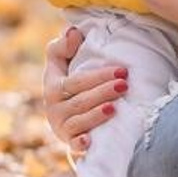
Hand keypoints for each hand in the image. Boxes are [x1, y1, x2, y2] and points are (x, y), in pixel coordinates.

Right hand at [42, 26, 127, 152]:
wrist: (65, 117)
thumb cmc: (68, 83)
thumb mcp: (61, 63)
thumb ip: (64, 45)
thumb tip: (73, 31)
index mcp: (53, 86)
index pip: (75, 80)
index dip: (98, 75)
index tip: (122, 69)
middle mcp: (54, 107)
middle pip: (80, 100)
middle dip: (103, 91)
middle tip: (124, 84)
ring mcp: (61, 127)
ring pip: (79, 121)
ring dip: (96, 115)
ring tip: (115, 108)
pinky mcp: (69, 142)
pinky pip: (73, 145)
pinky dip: (80, 144)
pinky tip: (90, 142)